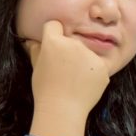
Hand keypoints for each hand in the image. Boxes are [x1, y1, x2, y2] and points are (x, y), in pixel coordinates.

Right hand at [23, 20, 109, 135]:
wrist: (63, 110)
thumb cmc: (45, 90)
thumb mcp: (36, 68)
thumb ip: (36, 50)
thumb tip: (32, 40)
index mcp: (53, 42)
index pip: (54, 25)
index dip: (52, 34)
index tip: (52, 46)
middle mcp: (73, 44)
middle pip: (71, 40)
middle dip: (68, 50)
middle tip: (63, 69)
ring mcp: (89, 55)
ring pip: (86, 52)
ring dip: (82, 61)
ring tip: (74, 79)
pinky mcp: (102, 66)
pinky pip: (97, 64)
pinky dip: (93, 73)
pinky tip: (84, 84)